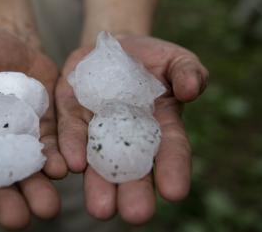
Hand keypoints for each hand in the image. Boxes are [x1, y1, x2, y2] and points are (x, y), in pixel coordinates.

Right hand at [0, 27, 66, 228]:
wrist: (14, 48)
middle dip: (4, 200)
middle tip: (17, 220)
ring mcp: (20, 140)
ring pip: (26, 172)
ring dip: (37, 189)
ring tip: (48, 206)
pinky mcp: (47, 132)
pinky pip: (53, 150)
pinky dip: (59, 161)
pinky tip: (66, 168)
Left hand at [56, 35, 208, 223]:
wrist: (111, 46)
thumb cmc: (151, 58)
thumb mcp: (175, 59)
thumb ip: (187, 72)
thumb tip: (191, 89)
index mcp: (160, 125)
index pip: (170, 150)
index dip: (174, 169)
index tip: (175, 192)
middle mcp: (128, 135)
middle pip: (133, 167)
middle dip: (135, 191)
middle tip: (135, 214)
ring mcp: (98, 128)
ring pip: (98, 161)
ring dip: (99, 184)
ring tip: (101, 209)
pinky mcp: (71, 115)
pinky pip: (69, 133)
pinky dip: (70, 149)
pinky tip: (71, 165)